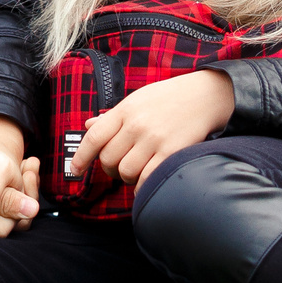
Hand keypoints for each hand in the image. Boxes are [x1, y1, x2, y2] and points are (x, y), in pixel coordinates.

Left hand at [72, 70, 234, 192]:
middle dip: (110, 169)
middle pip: (108, 159)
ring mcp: (154, 139)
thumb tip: (88, 126)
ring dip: (128, 178)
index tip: (75, 171)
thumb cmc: (168, 98)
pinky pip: (147, 178)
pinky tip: (145, 183)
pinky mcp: (172, 152)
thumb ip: (112, 116)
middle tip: (120, 167)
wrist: (206, 95)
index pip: (94, 137)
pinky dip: (142, 186)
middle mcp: (136, 124)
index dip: (81, 157)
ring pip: (126, 172)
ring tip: (137, 170)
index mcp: (125, 110)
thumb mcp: (137, 100)